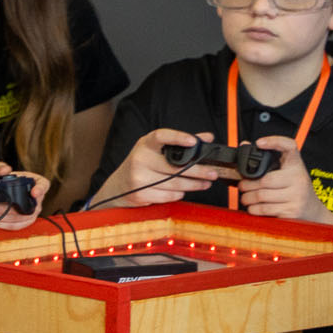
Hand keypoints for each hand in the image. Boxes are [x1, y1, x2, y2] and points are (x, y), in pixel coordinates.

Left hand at [0, 162, 48, 231]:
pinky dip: (4, 225)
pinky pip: (17, 226)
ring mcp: (33, 211)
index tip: (34, 192)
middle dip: (9, 208)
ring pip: (22, 219)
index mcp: (37, 182)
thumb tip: (5, 170)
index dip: (40, 189)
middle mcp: (38, 198)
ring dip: (4, 218)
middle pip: (29, 206)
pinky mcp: (25, 221)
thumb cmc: (2, 180)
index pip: (43, 185)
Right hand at [97, 130, 221, 207]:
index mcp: (145, 145)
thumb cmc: (142, 165)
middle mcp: (140, 159)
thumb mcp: (156, 150)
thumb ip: (181, 144)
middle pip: (176, 167)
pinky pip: (168, 195)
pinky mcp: (141, 194)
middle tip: (213, 173)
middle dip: (199, 171)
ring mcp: (139, 178)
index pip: (161, 136)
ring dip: (194, 185)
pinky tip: (182, 191)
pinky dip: (179, 194)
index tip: (193, 141)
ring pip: (175, 184)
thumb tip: (207, 138)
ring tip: (205, 183)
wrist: (119, 186)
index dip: (177, 137)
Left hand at [238, 138, 332, 223]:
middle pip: (264, 180)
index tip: (260, 143)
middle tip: (242, 186)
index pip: (289, 146)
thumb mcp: (286, 173)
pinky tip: (255, 206)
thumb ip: (267, 162)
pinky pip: (263, 209)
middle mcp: (298, 178)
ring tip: (246, 197)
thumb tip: (244, 145)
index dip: (275, 141)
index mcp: (295, 165)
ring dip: (247, 198)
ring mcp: (297, 195)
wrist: (311, 209)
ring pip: (261, 195)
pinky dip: (253, 209)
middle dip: (246, 185)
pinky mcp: (292, 210)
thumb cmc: (294, 189)